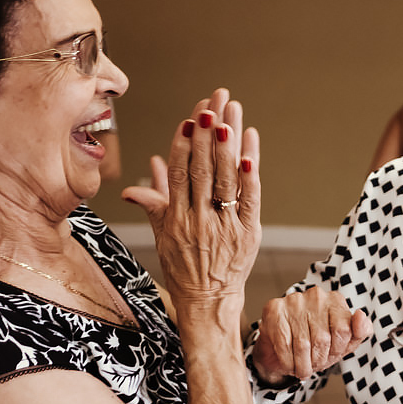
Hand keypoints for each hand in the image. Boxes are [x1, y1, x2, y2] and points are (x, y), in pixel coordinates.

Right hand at [122, 88, 260, 304]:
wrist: (207, 302)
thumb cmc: (183, 266)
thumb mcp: (162, 234)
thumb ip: (155, 198)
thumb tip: (151, 162)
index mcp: (175, 216)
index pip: (179, 172)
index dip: (184, 143)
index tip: (191, 117)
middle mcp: (198, 218)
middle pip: (203, 167)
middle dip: (209, 131)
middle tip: (215, 101)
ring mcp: (224, 226)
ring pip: (227, 178)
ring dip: (230, 144)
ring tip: (233, 114)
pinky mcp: (248, 234)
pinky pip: (250, 200)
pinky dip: (251, 176)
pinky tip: (251, 151)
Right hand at [253, 287, 371, 380]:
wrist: (281, 349)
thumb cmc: (316, 344)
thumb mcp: (344, 343)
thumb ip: (360, 331)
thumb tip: (361, 316)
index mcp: (336, 300)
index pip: (343, 331)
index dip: (336, 350)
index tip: (330, 354)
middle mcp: (316, 296)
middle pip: (322, 340)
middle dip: (319, 360)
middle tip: (313, 363)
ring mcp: (294, 300)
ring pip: (303, 345)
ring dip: (302, 364)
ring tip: (302, 366)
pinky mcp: (274, 309)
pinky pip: (284, 345)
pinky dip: (287, 361)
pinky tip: (288, 362)